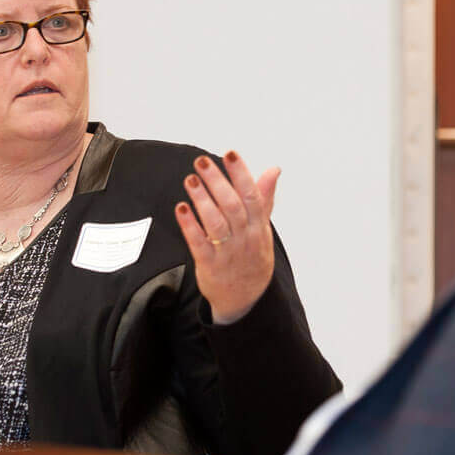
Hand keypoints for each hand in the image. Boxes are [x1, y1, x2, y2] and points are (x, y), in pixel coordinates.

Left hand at [175, 150, 279, 323]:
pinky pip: (199, 243)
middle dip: (217, 182)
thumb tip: (273, 170)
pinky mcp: (209, 265)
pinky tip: (181, 208)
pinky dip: (190, 225)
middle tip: (202, 162)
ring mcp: (228, 253)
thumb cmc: (253, 257)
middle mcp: (245, 238)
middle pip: (232, 206)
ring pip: (216, 223)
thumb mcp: (263, 229)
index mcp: (259, 227)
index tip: (230, 154)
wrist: (246, 300)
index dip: (241, 174)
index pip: (252, 196)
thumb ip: (264, 198)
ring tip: (191, 180)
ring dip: (202, 200)